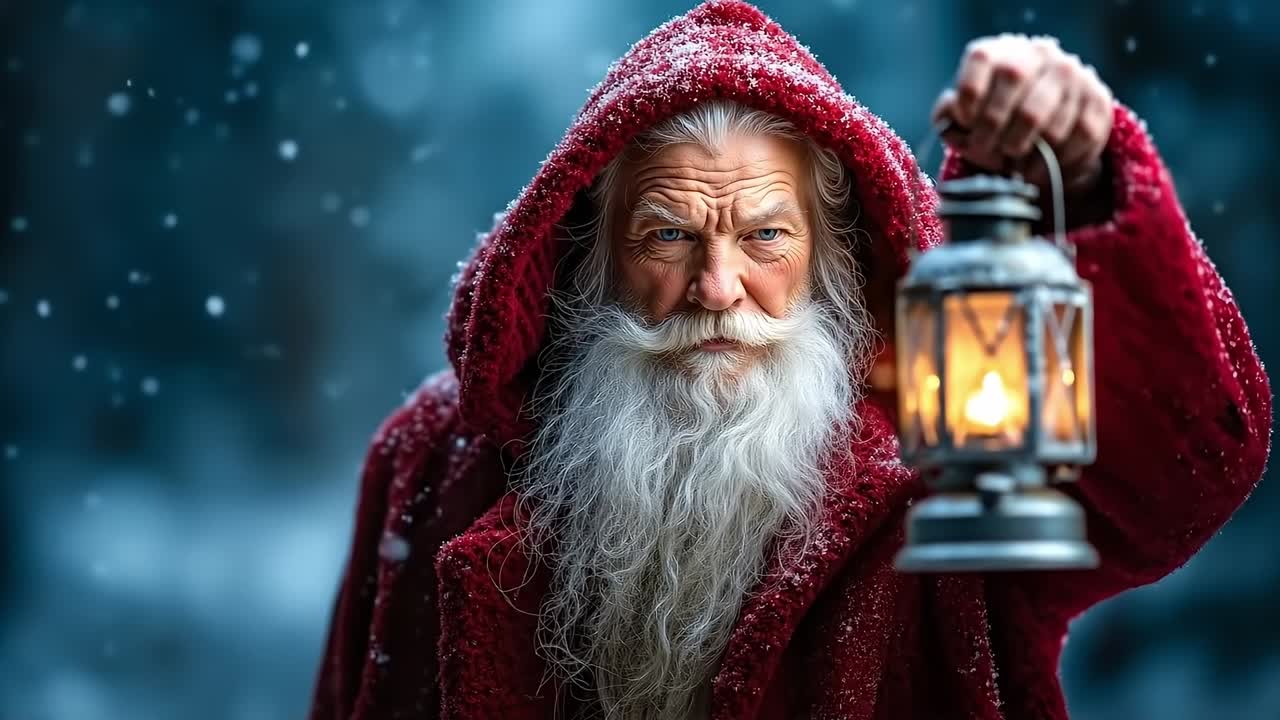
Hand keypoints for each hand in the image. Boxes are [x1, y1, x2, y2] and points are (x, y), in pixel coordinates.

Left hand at [932, 34, 1113, 194]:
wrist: (1045, 124)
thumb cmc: (994, 120)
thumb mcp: (963, 116)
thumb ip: (949, 117)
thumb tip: (955, 122)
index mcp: (1000, 51)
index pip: (981, 59)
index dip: (969, 96)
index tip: (966, 123)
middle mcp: (1039, 54)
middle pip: (1014, 81)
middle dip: (994, 130)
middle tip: (988, 153)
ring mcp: (1072, 74)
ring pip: (1046, 118)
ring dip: (1024, 151)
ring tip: (1013, 163)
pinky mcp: (1098, 99)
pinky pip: (1077, 136)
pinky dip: (1055, 161)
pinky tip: (1039, 166)